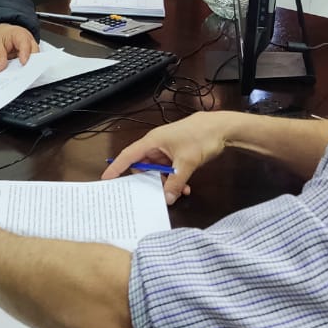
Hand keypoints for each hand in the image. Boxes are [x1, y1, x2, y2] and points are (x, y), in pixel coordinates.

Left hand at [0, 24, 38, 71]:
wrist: (3, 32)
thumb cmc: (1, 35)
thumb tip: (0, 67)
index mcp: (20, 35)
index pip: (26, 44)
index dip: (25, 54)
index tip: (22, 63)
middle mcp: (29, 41)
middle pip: (34, 53)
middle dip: (30, 63)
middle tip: (21, 73)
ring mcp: (31, 49)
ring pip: (34, 59)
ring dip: (27, 67)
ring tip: (19, 75)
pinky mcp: (29, 56)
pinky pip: (30, 63)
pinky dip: (25, 68)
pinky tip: (18, 74)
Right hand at [103, 111, 235, 204]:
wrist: (221, 128)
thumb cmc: (200, 137)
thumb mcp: (186, 163)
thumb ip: (175, 183)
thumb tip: (167, 199)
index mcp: (152, 142)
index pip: (128, 156)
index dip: (116, 167)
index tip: (106, 179)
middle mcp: (156, 145)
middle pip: (143, 167)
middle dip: (149, 182)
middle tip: (151, 196)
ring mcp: (166, 149)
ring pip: (158, 171)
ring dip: (166, 183)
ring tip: (178, 193)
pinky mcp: (176, 153)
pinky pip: (169, 170)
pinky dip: (175, 179)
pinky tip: (185, 188)